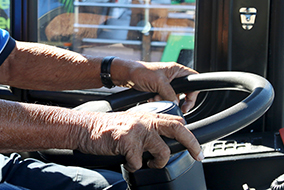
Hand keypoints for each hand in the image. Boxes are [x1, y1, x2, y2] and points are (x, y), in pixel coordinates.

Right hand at [77, 111, 203, 171]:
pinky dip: (134, 166)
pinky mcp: (127, 141)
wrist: (85, 128)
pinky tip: (126, 161)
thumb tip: (164, 141)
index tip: (195, 146)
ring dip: (159, 162)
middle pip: (177, 128)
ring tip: (150, 165)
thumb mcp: (131, 123)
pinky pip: (139, 162)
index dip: (188, 133)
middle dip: (192, 143)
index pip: (175, 120)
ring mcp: (137, 130)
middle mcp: (144, 120)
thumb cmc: (107, 129)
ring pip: (162, 151)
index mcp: (147, 115)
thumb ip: (148, 128)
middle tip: (197, 154)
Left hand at [111, 60, 198, 112]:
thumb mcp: (158, 83)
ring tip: (156, 98)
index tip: (187, 104)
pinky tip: (151, 99)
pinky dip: (158, 101)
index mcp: (175, 70)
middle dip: (176, 100)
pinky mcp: (157, 89)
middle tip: (174, 106)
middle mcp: (172, 76)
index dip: (193, 93)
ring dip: (165, 101)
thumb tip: (176, 104)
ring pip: (172, 97)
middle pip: (183, 92)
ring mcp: (164, 83)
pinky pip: (163, 98)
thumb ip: (170, 94)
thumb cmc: (140, 72)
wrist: (125, 75)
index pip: (194, 79)